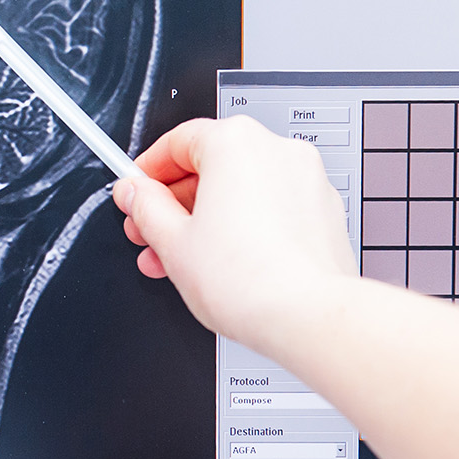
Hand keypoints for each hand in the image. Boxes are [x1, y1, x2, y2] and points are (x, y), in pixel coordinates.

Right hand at [113, 116, 356, 350]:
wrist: (308, 317)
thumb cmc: (249, 281)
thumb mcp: (172, 243)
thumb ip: (146, 208)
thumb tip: (137, 194)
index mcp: (235, 142)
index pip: (177, 141)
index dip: (147, 172)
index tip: (135, 194)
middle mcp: (276, 149)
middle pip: (210, 166)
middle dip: (175, 204)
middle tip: (152, 233)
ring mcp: (305, 178)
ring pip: (240, 189)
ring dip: (206, 220)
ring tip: (181, 259)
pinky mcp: (323, 210)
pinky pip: (270, 206)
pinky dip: (244, 225)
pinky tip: (224, 262)